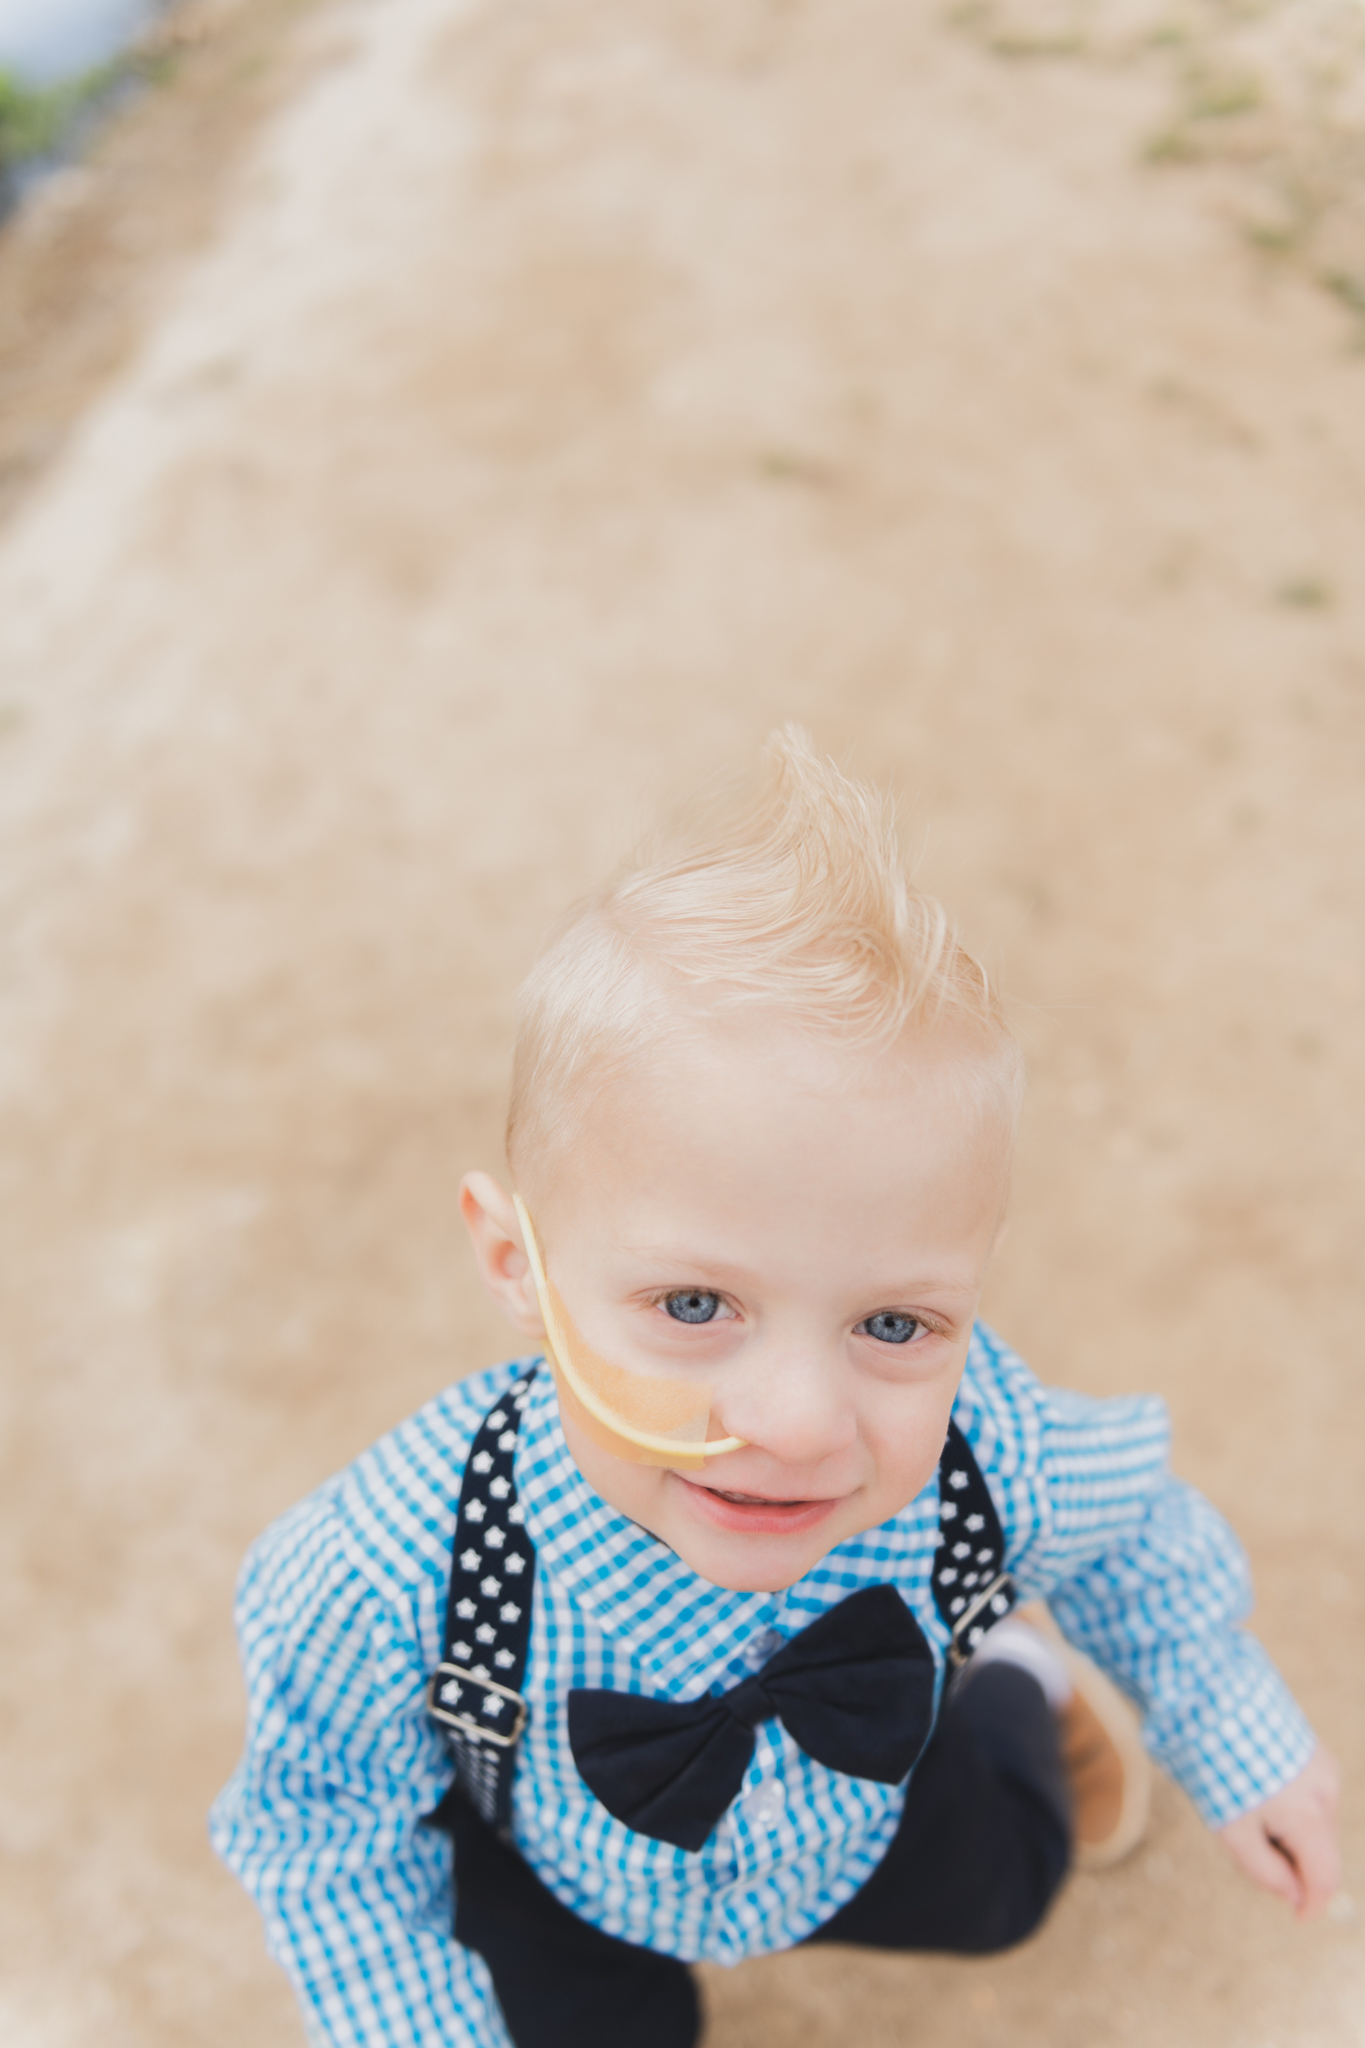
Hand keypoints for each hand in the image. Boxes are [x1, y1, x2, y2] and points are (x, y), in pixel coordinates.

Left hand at [1217, 1746, 1341, 1919]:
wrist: (1211, 1690)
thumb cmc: (1216, 1761)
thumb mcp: (1231, 1828)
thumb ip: (1265, 1870)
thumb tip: (1293, 1896)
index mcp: (1311, 1816)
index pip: (1327, 1877)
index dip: (1313, 1903)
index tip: (1298, 1918)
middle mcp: (1327, 1791)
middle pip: (1320, 1849)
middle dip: (1292, 1862)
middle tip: (1246, 1845)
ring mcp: (1322, 1765)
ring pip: (1315, 1821)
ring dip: (1289, 1832)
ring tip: (1243, 1806)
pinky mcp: (1311, 1747)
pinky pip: (1309, 1794)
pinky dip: (1290, 1807)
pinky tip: (1254, 1786)